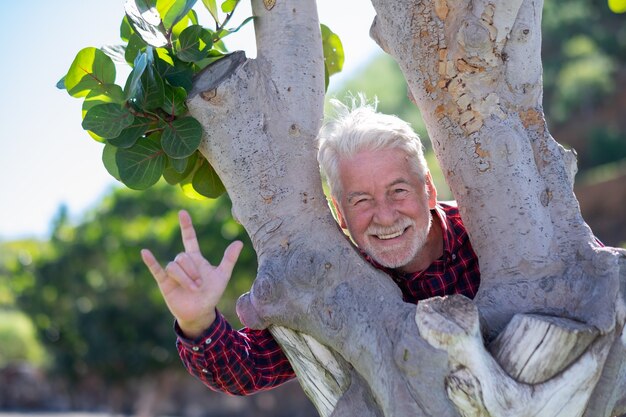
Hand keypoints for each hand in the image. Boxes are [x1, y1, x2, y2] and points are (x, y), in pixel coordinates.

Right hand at [141, 210, 242, 338]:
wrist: (201, 312)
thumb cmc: (211, 293)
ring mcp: (173, 273)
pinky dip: (150, 261)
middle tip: (200, 285)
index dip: (186, 226)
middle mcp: (183, 263)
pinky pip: (156, 269)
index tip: (182, 212)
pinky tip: (145, 252)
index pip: (189, 238)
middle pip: (183, 257)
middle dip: (192, 271)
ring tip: (193, 289)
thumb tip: (239, 242)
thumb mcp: (222, 276)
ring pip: (174, 266)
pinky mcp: (164, 282)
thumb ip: (229, 259)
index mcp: (196, 258)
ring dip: (185, 277)